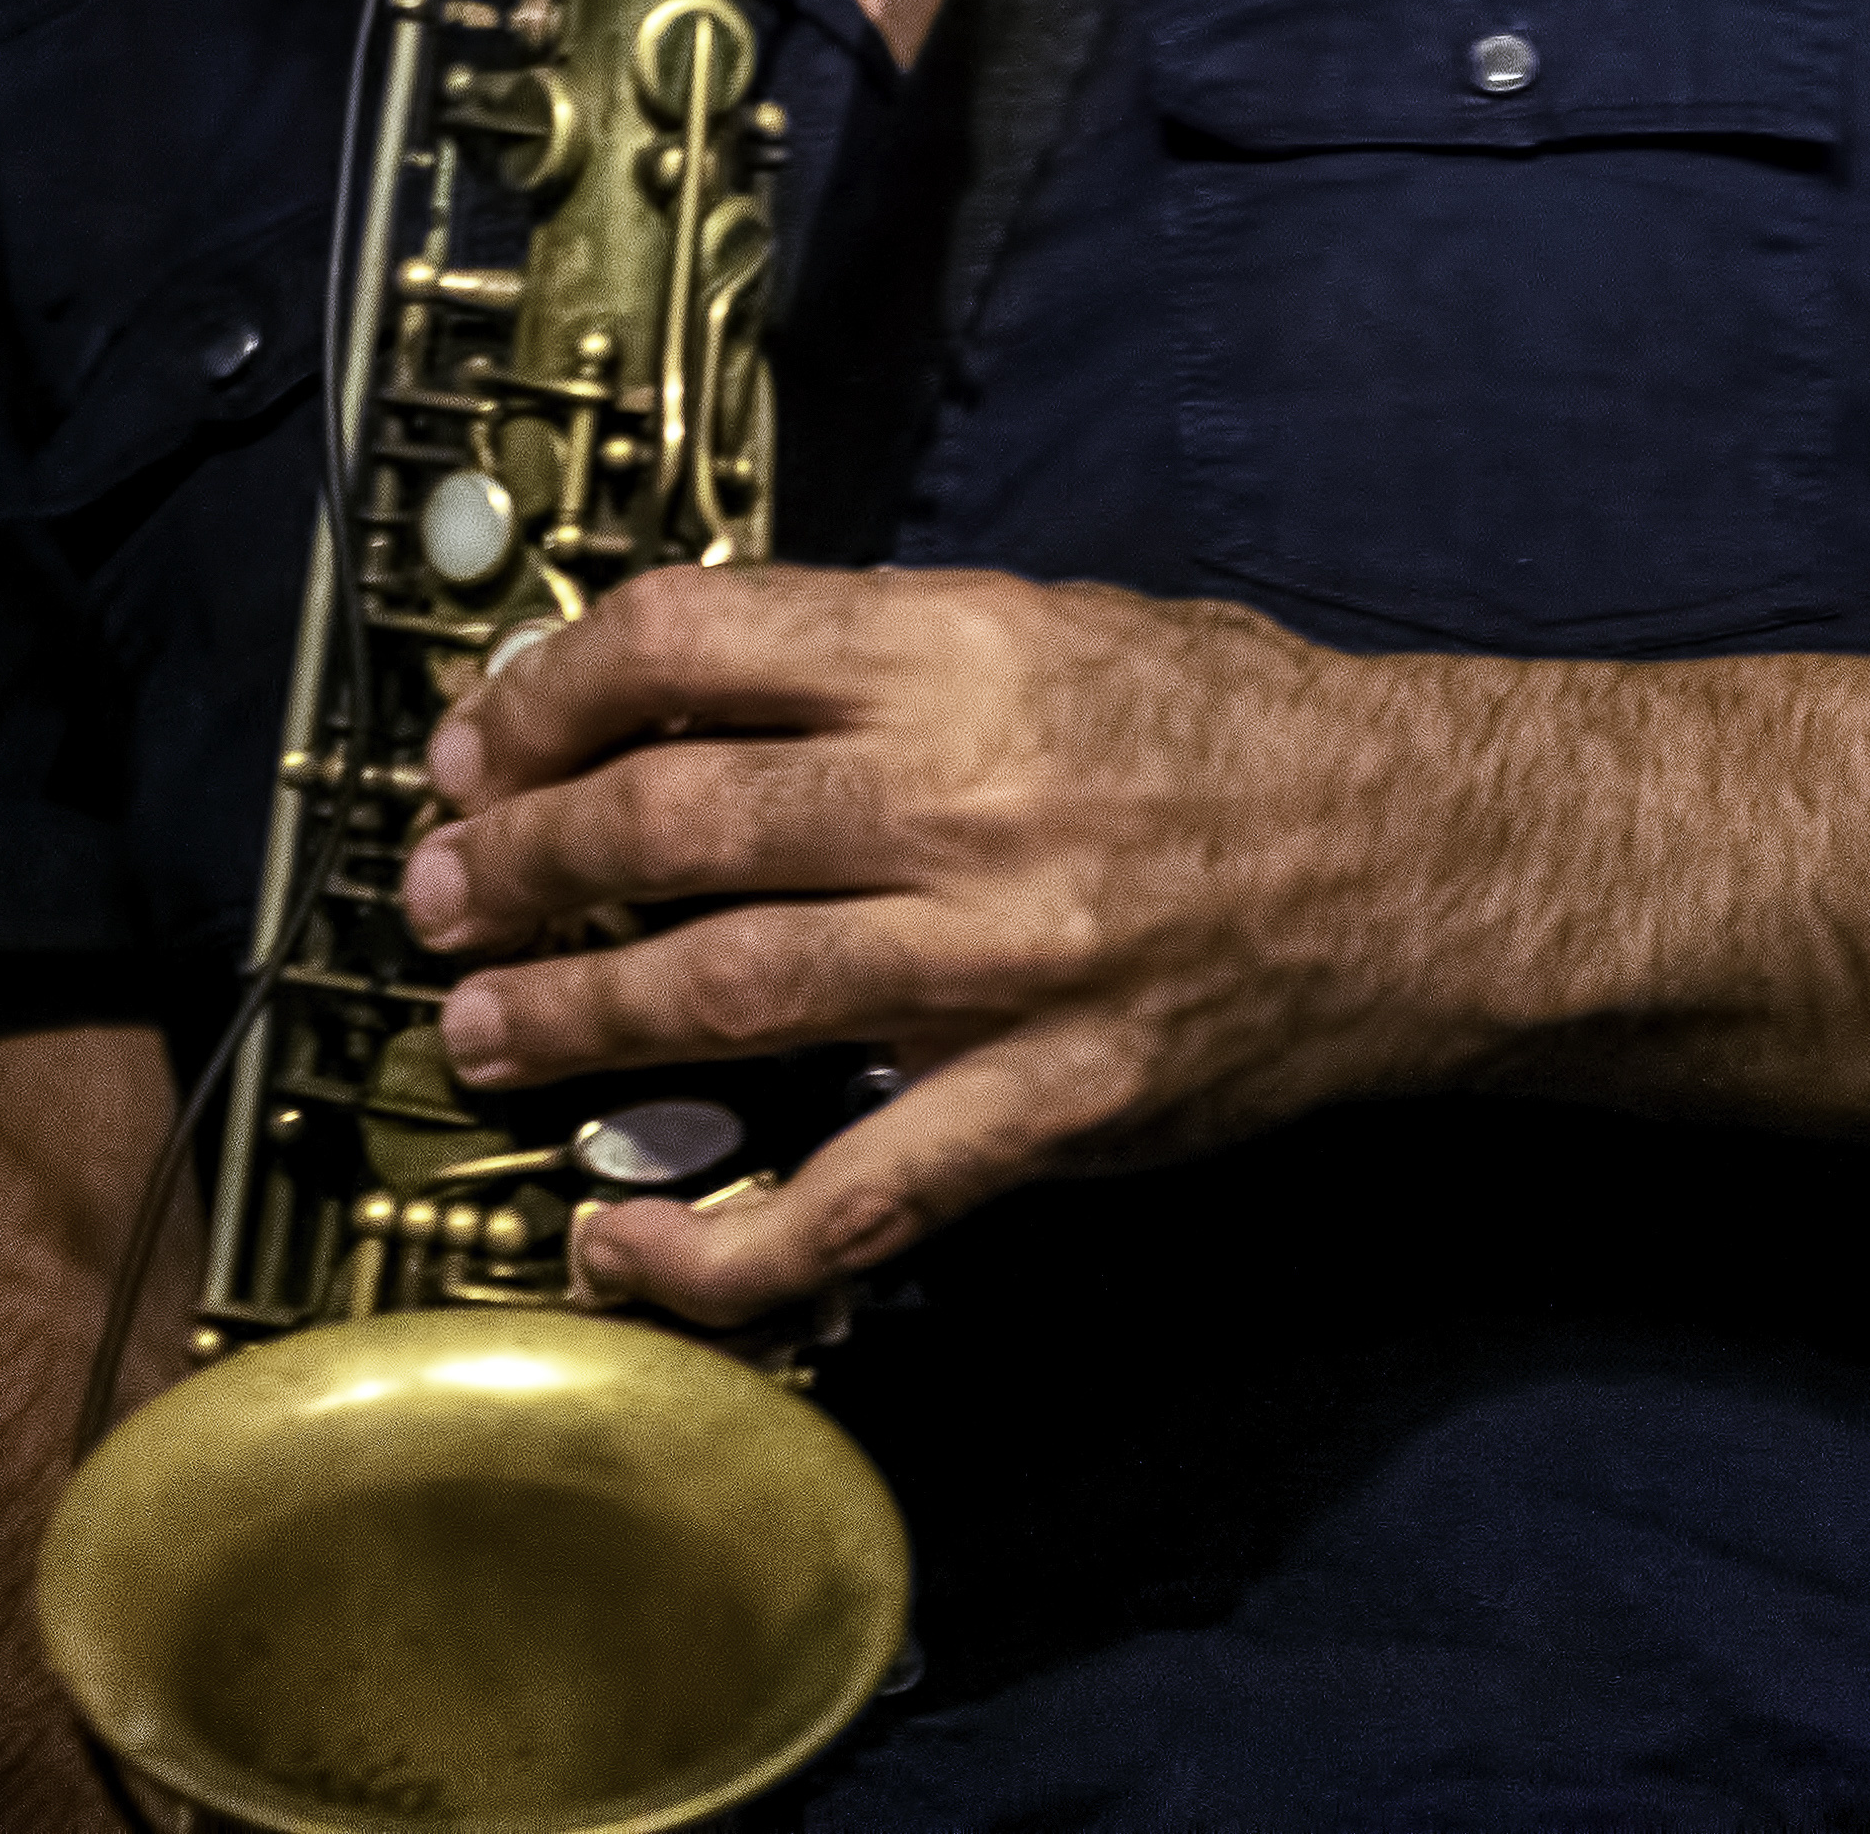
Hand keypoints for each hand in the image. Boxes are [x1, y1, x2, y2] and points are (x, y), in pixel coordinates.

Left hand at [400, 566, 1530, 1326]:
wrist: (1429, 859)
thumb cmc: (1240, 727)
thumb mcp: (1059, 622)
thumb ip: (885, 653)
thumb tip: (692, 680)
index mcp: (959, 648)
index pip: (689, 642)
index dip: (548, 692)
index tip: (486, 743)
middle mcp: (961, 793)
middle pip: (668, 821)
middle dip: (519, 864)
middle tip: (440, 897)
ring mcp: (1001, 961)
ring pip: (721, 994)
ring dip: (566, 1018)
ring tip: (481, 1028)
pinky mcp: (1046, 1107)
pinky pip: (850, 1201)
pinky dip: (716, 1248)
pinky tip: (624, 1248)